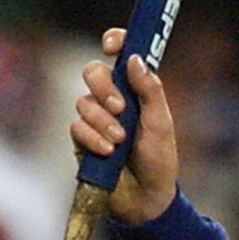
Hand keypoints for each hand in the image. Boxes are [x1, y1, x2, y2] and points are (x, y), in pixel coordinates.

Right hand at [71, 29, 179, 225]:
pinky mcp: (83, 139)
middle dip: (102, 87)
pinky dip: (93, 139)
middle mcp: (113, 99)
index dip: (115, 42)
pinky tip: (107, 152)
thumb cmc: (159, 159)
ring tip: (120, 141)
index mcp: (136, 89)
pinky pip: (77, 128)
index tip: (112, 45)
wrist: (146, 197)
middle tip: (119, 107)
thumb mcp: (161, 123)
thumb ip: (150, 90)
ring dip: (102, 121)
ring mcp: (96, 119)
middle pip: (92, 72)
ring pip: (83, 102)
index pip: (121, 55)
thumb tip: (134, 58)